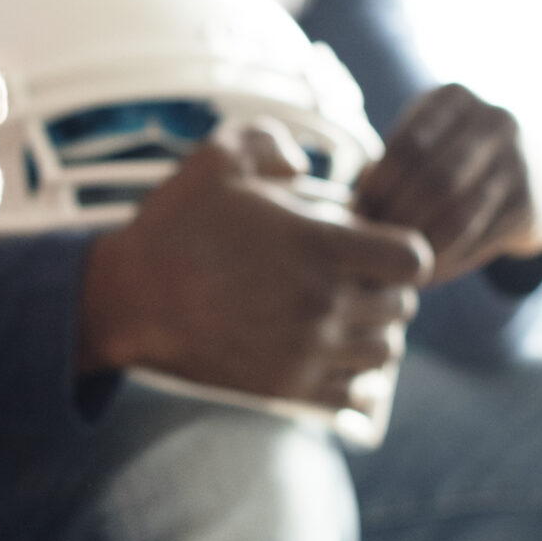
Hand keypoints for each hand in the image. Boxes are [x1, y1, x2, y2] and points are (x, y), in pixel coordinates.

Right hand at [79, 125, 433, 409]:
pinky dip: (355, 381)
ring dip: (374, 335)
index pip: (414, 260)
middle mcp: (322, 303)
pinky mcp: (285, 387)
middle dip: (387, 291)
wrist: (127, 300)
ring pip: (384, 353)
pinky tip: (334, 359)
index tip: (377, 247)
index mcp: (320, 246)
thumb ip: (270, 143)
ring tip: (348, 320)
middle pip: (402, 308)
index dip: (404, 250)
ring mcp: (305, 351)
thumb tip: (303, 166)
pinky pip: (353, 397)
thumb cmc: (173, 226)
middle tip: (357, 281)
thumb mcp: (215, 159)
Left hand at [354, 82, 541, 285]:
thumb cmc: (455, 159)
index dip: (378, 186)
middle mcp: (493, 121)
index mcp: (454, 98)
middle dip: (398, 219)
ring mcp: (517, 161)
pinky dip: (446, 260)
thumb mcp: (427, 142)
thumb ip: (390, 165)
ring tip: (394, 265)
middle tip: (373, 246)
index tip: (357, 216)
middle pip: (434, 181)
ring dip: (420, 247)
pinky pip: (478, 238)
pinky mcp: (527, 203)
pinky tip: (424, 273)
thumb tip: (348, 214)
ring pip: (458, 215)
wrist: (536, 175)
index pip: (409, 145)